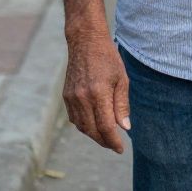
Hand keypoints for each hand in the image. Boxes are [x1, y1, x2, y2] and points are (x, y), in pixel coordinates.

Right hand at [62, 31, 130, 152]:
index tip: (120, 148)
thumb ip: (122, 105)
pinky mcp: (66, 96)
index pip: (105, 126)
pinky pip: (74, 118)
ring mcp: (71, 98)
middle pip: (92, 130)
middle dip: (104, 141)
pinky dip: (84, 125)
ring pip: (82, 126)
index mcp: (98, 93)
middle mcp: (82, 98)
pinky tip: (94, 125)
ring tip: (106, 138)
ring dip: (93, 135)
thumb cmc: (108, 58)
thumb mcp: (121, 79)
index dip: (113, 141)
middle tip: (115, 145)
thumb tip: (125, 127)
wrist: (85, 42)